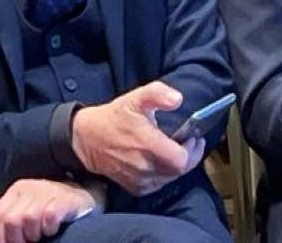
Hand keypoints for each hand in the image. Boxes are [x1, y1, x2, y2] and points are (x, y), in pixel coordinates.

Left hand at [0, 179, 100, 242]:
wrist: (84, 199)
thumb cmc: (54, 209)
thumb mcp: (29, 210)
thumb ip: (14, 221)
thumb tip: (2, 241)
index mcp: (18, 190)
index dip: (1, 236)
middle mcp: (31, 188)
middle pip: (12, 219)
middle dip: (17, 239)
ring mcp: (49, 191)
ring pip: (29, 218)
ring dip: (34, 234)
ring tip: (41, 235)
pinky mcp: (65, 199)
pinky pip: (49, 217)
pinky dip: (49, 228)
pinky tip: (53, 229)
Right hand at [70, 81, 204, 195]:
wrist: (87, 139)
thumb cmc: (114, 117)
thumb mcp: (135, 98)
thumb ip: (158, 94)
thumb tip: (178, 99)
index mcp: (147, 145)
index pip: (181, 160)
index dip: (193, 150)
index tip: (194, 136)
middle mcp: (144, 167)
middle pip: (179, 170)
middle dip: (189, 156)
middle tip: (190, 141)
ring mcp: (139, 180)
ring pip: (170, 178)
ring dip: (178, 165)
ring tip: (178, 149)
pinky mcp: (135, 188)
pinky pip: (159, 184)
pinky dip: (166, 173)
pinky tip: (164, 160)